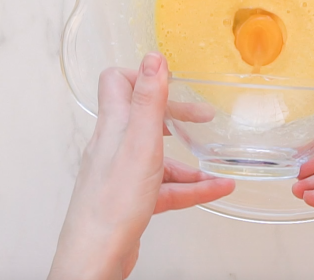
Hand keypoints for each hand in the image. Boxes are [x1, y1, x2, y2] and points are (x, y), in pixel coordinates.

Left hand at [49, 53, 234, 279]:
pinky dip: (191, 188)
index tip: (172, 80)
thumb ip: (148, 100)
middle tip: (201, 116)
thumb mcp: (140, 142)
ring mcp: (122, 174)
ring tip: (215, 169)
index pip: (117, 83)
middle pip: (144, 119)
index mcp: (114, 126)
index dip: (143, 76)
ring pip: (158, 158)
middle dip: (175, 116)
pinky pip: (166, 188)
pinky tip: (214, 191)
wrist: (97, 255)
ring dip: (187, 161)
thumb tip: (153, 58)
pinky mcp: (130, 199)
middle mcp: (114, 146)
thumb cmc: (112, 203)